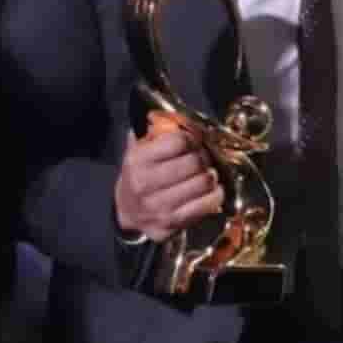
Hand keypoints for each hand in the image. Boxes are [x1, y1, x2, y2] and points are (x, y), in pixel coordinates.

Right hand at [114, 111, 223, 241]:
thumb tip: (185, 119)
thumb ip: (159, 132)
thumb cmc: (140, 173)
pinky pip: (207, 204)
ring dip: (211, 175)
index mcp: (138, 160)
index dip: (192, 138)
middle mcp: (146, 184)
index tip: (193, 141)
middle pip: (194, 162)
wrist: (127, 211)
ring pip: (204, 182)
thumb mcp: (141, 149)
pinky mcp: (172, 223)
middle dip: (204, 157)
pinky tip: (211, 189)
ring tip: (206, 173)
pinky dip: (216, 194)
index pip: (179, 141)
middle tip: (203, 157)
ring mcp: (159, 206)